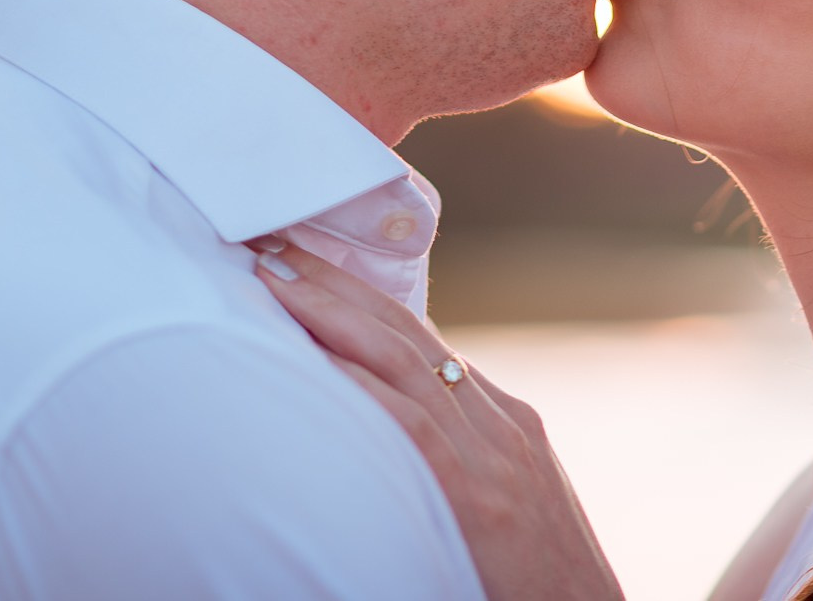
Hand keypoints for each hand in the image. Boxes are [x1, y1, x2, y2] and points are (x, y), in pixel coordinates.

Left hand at [254, 241, 624, 600]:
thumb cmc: (540, 587)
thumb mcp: (511, 505)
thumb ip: (463, 462)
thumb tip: (393, 433)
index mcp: (508, 422)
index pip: (425, 341)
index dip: (362, 299)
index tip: (310, 266)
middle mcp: (501, 424)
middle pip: (407, 331)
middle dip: (338, 283)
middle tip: (274, 245)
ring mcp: (494, 456)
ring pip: (401, 358)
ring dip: (330, 311)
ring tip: (272, 279)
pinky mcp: (478, 499)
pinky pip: (409, 425)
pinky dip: (358, 383)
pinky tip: (312, 358)